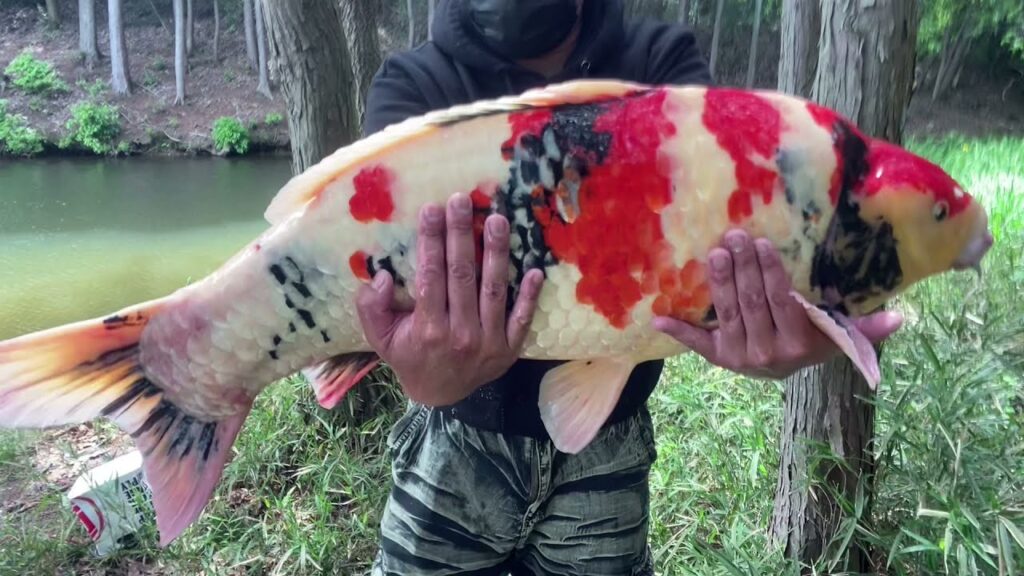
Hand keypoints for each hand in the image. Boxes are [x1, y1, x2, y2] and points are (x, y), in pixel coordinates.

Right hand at [355, 193, 544, 406]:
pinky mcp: (510, 348)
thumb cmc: (409, 355)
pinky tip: (535, 270)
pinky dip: (530, 296)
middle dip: (461, 234)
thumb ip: (371, 307)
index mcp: (428, 329)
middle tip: (462, 201)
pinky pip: (522, 318)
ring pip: (494, 289)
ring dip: (496, 252)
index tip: (431, 209)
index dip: (431, 240)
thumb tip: (381, 277)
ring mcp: (489, 341)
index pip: (431, 275)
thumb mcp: (380, 337)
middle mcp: (461, 334)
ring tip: (497, 220)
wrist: (439, 394)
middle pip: (463, 275)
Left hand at [652, 230, 901, 379]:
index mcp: (796, 344)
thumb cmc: (812, 342)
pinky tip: (658, 320)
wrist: (782, 371)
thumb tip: (902, 317)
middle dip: (742, 267)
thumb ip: (867, 330)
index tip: (762, 246)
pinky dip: (677, 332)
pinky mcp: (716, 356)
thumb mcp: (839, 337)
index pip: (781, 302)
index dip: (770, 274)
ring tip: (715, 252)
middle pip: (751, 302)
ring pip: (727, 311)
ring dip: (717, 281)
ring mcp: (738, 355)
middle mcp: (765, 352)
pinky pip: (696, 343)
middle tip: (735, 236)